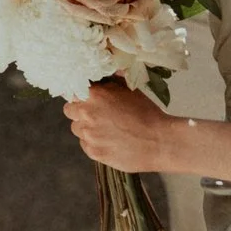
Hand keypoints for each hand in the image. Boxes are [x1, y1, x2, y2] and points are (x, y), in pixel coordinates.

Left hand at [63, 82, 181, 172]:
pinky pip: (85, 145)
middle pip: (70, 111)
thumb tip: (101, 78)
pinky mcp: (93, 152)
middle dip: (80, 112)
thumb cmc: (148, 114)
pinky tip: (110, 142)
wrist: (161, 142)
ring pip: (77, 129)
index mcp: (95, 95)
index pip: (72, 92)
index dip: (80, 96)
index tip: (87, 100)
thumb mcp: (129, 90)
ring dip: (86, 128)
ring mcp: (89, 135)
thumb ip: (110, 83)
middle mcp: (87, 114)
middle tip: (96, 115)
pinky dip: (94, 143)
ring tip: (106, 130)